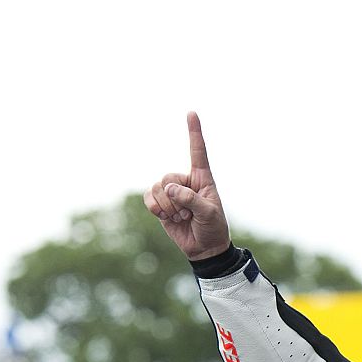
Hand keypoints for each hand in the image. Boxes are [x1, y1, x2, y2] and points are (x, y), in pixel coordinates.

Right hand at [143, 112, 230, 260]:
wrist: (204, 248)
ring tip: (181, 217)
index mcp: (203, 178)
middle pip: (167, 177)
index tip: (192, 112)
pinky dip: (156, 209)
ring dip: (167, 207)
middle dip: (175, 199)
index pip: (198, 151)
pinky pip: (148, 198)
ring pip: (157, 188)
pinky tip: (167, 218)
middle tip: (188, 213)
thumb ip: (191, 199)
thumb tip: (169, 188)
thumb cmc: (212, 228)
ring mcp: (171, 191)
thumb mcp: (209, 213)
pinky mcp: (160, 203)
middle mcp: (185, 181)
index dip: (194, 132)